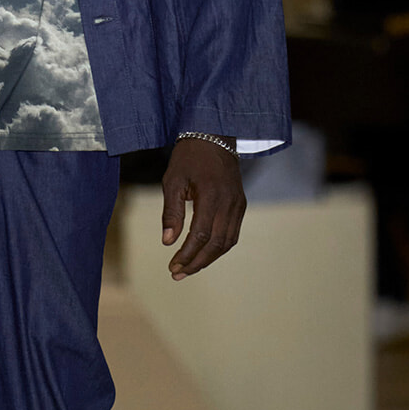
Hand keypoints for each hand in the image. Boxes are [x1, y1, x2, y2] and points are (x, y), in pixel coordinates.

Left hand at [161, 139, 244, 279]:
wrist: (215, 136)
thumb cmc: (189, 157)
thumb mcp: (173, 180)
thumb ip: (171, 212)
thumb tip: (167, 241)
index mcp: (211, 195)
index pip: (200, 235)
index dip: (187, 254)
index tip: (172, 266)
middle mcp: (229, 203)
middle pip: (216, 244)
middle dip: (197, 262)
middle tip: (178, 273)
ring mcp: (238, 204)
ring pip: (227, 242)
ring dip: (209, 259)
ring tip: (189, 268)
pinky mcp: (241, 205)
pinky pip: (233, 234)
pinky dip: (219, 248)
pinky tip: (203, 253)